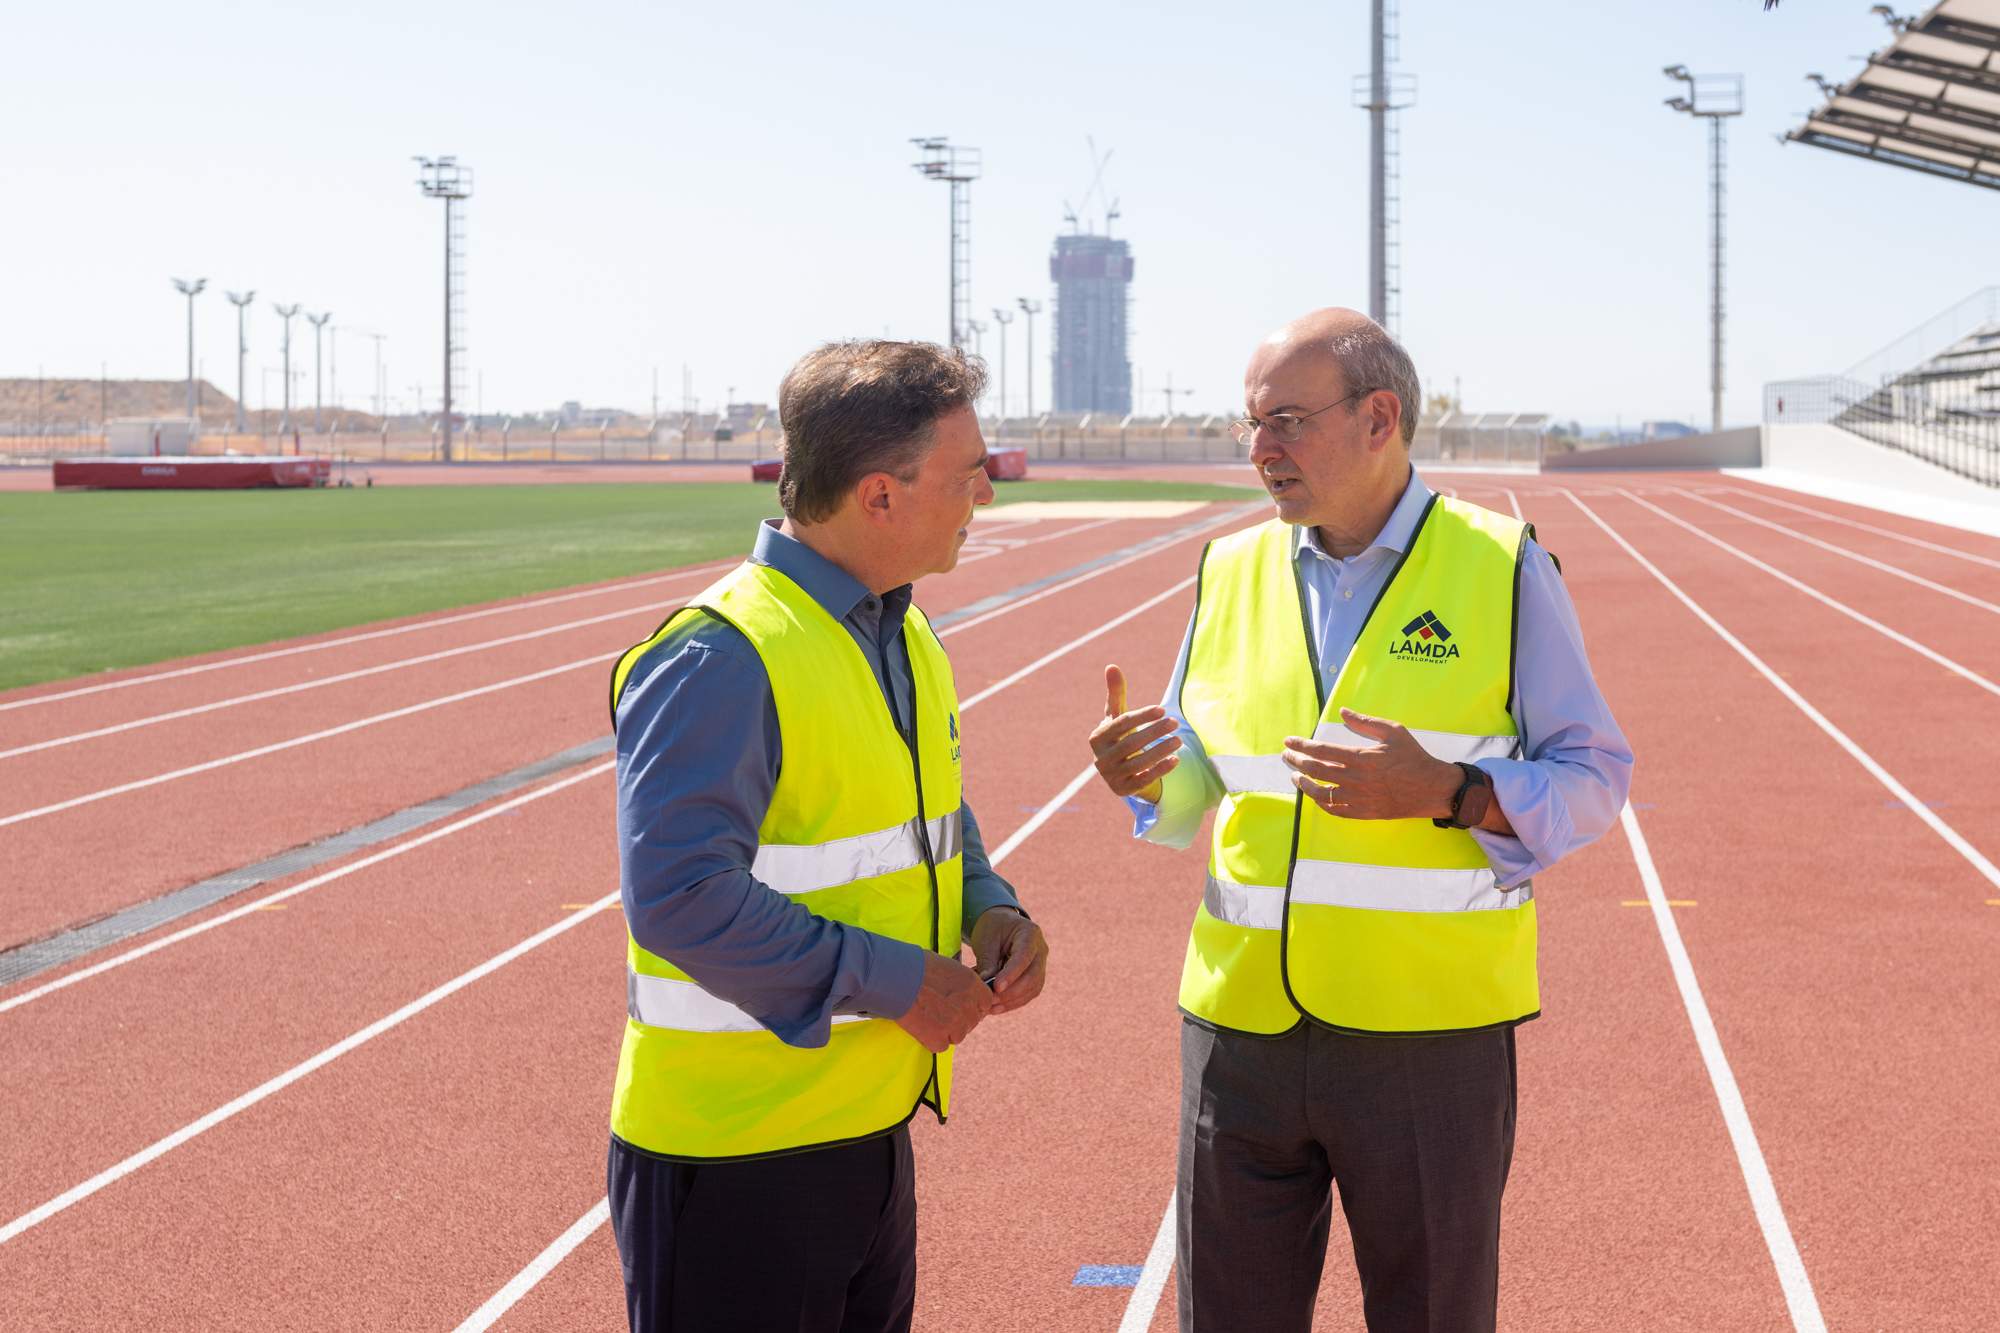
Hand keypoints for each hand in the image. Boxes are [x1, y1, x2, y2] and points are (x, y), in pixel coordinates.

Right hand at [894, 950, 993, 1052]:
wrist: (896, 978)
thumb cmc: (916, 966)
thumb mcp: (946, 966)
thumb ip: (958, 982)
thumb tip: (958, 988)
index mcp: (972, 984)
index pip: (986, 1003)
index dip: (976, 1008)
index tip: (966, 1010)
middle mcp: (967, 1005)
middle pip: (972, 1023)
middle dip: (959, 1022)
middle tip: (941, 1016)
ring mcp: (954, 1023)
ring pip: (958, 1037)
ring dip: (945, 1032)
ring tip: (928, 1020)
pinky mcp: (938, 1037)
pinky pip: (940, 1046)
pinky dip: (930, 1041)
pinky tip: (920, 1028)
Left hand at [969, 906, 1047, 1015]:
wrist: (1000, 923)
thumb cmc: (993, 927)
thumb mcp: (986, 938)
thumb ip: (987, 960)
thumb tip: (985, 982)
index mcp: (1031, 934)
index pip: (1024, 957)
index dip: (1011, 974)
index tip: (996, 987)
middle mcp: (1041, 950)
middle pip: (1032, 976)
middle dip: (1011, 992)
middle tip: (990, 1000)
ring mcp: (1041, 964)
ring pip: (1033, 989)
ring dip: (1012, 1001)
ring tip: (991, 1008)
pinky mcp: (1035, 976)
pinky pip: (1028, 993)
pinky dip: (1013, 1002)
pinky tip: (996, 1008)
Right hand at [1088, 664, 1181, 803]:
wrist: (1117, 769)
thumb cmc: (1118, 736)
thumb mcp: (1116, 715)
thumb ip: (1115, 692)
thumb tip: (1111, 666)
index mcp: (1097, 738)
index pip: (1121, 724)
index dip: (1141, 716)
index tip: (1162, 709)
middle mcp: (1100, 758)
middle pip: (1130, 743)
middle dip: (1154, 732)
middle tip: (1175, 722)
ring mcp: (1110, 776)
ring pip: (1137, 763)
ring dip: (1160, 751)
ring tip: (1179, 740)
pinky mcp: (1123, 790)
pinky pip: (1143, 780)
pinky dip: (1160, 770)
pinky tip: (1176, 760)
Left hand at [1282, 707, 1511, 833]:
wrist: (1433, 788)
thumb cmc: (1414, 757)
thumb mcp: (1393, 731)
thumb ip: (1365, 722)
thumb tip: (1342, 712)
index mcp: (1362, 757)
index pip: (1321, 751)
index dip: (1301, 745)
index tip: (1289, 741)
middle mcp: (1357, 779)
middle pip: (1316, 771)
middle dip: (1296, 762)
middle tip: (1286, 756)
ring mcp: (1360, 799)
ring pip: (1321, 794)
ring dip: (1303, 785)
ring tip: (1294, 776)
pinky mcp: (1365, 813)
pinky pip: (1336, 811)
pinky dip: (1321, 803)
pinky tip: (1315, 795)